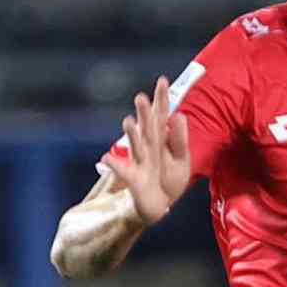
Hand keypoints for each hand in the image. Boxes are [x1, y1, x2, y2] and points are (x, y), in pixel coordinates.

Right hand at [100, 76, 190, 225]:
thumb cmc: (167, 179)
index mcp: (159, 141)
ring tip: (128, 121)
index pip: (160, 116)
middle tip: (142, 96)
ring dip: (132, 135)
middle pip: (147, 128)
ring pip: (136, 147)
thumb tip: (178, 114)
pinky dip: (116, 165)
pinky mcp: (134, 180)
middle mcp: (147, 148)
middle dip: (145, 113)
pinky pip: (124, 172)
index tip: (163, 80)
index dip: (162, 100)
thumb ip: (178, 138)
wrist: (156, 206)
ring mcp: (139, 164)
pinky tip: (106, 157)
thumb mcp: (180, 159)